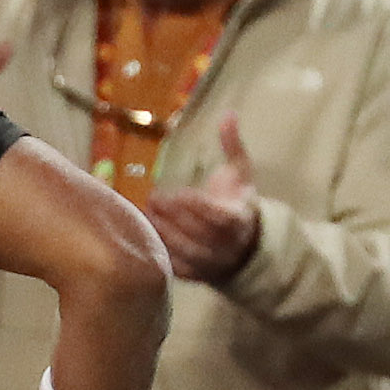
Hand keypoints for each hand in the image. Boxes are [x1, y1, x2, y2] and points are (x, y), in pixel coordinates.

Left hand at [146, 115, 262, 284]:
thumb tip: (228, 114)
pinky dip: (159, 250)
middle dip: (174, 216)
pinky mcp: (194, 275)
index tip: (176, 192)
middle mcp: (226, 245)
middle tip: (152, 198)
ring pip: (184, 250)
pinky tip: (144, 233)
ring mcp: (210, 263)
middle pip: (197, 233)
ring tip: (146, 212)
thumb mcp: (241, 174)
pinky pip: (174, 266)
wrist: (244, 247)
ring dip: (162, 231)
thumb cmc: (237, 202)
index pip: (218, 216)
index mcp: (239, 220)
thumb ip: (233, 146)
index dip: (197, 206)